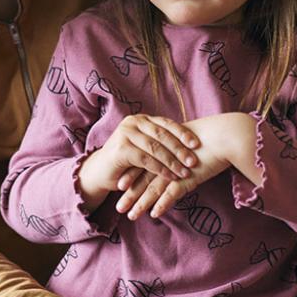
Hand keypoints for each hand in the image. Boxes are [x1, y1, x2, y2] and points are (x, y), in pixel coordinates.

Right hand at [76, 115, 199, 210]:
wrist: (100, 172)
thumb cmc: (126, 161)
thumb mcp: (144, 146)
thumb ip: (160, 141)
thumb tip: (191, 143)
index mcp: (140, 119)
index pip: (165, 124)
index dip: (182, 133)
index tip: (197, 144)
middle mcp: (132, 123)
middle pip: (162, 135)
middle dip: (179, 149)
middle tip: (193, 160)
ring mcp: (125, 134)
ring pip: (155, 148)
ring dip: (172, 161)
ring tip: (185, 172)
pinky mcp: (121, 150)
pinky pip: (146, 160)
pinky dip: (160, 169)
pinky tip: (171, 177)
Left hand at [116, 112, 255, 219]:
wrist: (227, 135)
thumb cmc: (211, 141)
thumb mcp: (189, 147)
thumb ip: (178, 154)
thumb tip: (173, 160)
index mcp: (165, 149)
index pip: (142, 164)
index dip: (130, 176)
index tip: (118, 187)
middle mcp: (167, 158)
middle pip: (143, 177)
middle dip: (129, 194)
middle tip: (117, 207)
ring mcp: (177, 167)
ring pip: (153, 187)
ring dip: (141, 203)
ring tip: (130, 216)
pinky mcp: (189, 175)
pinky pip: (173, 191)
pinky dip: (163, 203)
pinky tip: (154, 214)